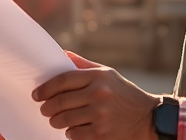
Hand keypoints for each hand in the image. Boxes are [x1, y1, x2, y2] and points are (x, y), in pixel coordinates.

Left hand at [33, 51, 159, 139]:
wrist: (148, 118)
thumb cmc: (124, 94)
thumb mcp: (108, 74)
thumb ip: (84, 65)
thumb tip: (62, 54)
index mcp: (98, 77)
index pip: (63, 80)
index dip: (46, 88)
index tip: (37, 94)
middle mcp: (99, 94)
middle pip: (60, 101)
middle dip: (47, 107)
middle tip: (44, 109)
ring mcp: (100, 115)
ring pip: (64, 119)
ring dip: (56, 121)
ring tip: (56, 120)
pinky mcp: (101, 133)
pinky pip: (74, 134)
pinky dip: (70, 133)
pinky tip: (73, 129)